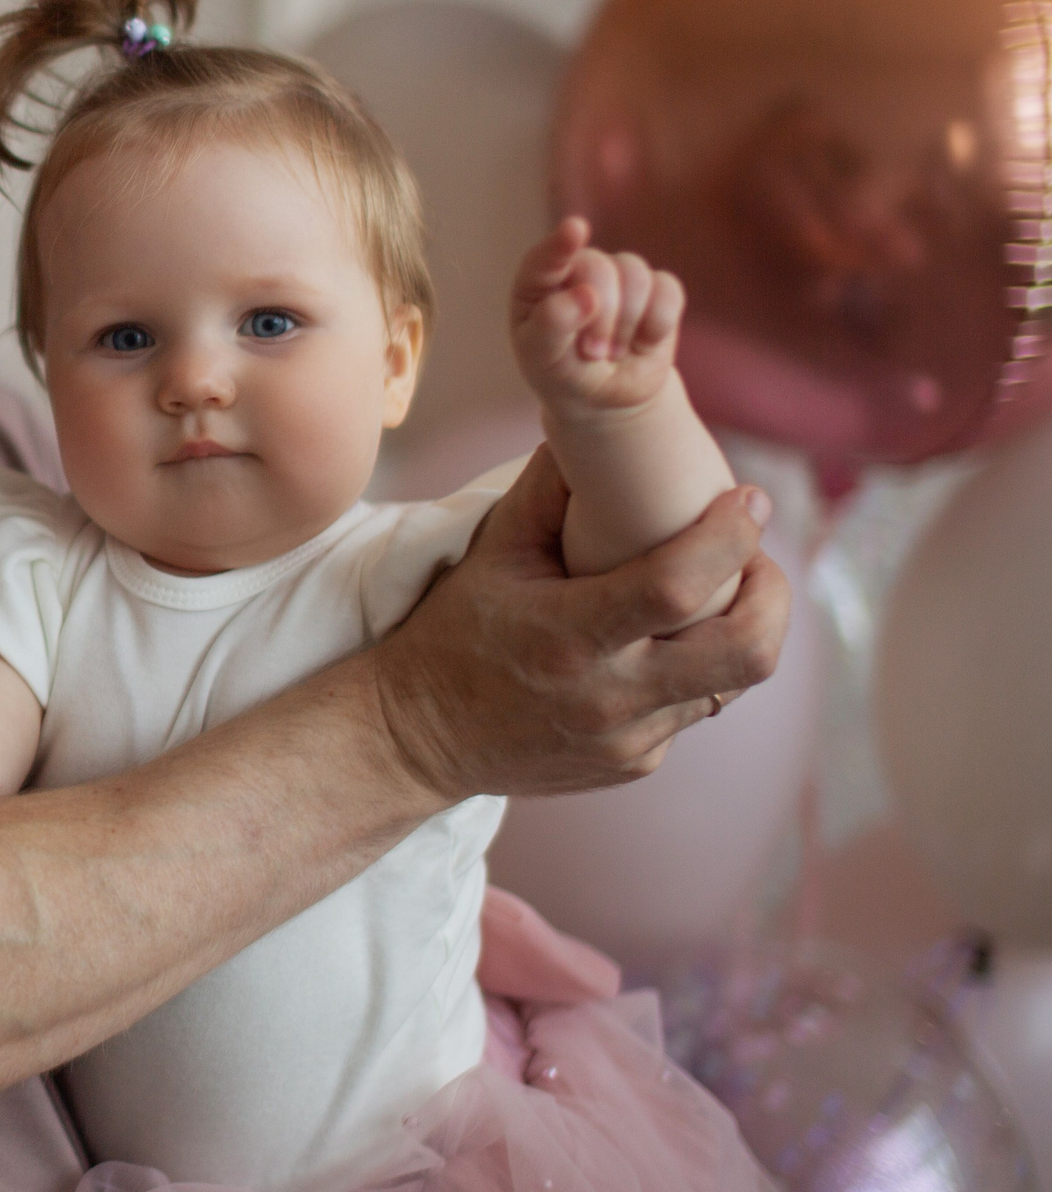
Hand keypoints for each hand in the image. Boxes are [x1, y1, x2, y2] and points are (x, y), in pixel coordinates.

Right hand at [369, 446, 785, 803]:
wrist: (417, 735)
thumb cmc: (454, 632)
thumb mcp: (492, 553)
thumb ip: (549, 489)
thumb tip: (598, 429)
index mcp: (569, 635)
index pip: (679, 588)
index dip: (730, 539)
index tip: (750, 499)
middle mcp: (609, 695)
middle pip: (748, 653)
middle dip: (774, 597)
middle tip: (758, 562)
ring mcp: (629, 738)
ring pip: (732, 682)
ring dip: (740, 630)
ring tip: (719, 594)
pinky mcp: (636, 762)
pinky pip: (692, 708)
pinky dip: (691, 669)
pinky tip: (659, 647)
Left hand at [511, 217, 685, 417]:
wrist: (603, 397)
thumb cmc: (561, 372)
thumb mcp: (543, 359)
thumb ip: (552, 326)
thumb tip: (585, 294)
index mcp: (538, 281)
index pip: (545, 258)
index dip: (561, 244)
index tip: (574, 230)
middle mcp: (579, 267)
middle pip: (599, 269)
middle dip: (600, 319)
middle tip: (591, 353)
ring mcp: (620, 273)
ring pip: (636, 278)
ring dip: (625, 327)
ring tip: (611, 352)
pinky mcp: (658, 288)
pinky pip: (668, 292)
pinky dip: (656, 327)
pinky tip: (642, 343)